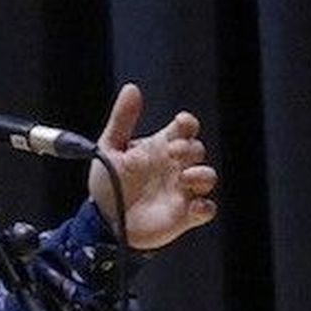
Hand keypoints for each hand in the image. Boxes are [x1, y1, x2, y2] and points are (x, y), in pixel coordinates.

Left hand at [87, 83, 218, 249]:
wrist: (102, 222)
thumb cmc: (108, 184)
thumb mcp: (110, 148)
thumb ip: (122, 119)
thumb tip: (131, 89)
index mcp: (161, 147)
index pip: (185, 129)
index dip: (187, 123)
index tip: (181, 123)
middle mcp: (175, 167)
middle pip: (198, 150)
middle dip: (191, 148)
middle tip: (172, 152)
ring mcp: (181, 191)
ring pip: (208, 177)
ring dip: (202, 175)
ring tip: (184, 178)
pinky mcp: (184, 215)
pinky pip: (206, 209)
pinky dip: (204, 207)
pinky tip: (191, 205)